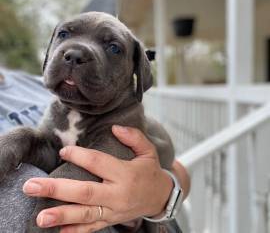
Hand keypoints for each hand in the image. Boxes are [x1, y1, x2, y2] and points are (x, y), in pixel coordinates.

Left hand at [23, 126, 173, 232]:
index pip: (97, 163)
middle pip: (84, 192)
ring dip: (61, 215)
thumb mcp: (149, 151)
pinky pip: (92, 228)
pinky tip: (57, 232)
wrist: (161, 197)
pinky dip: (75, 232)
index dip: (79, 156)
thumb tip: (115, 127)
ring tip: (40, 217)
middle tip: (31, 186)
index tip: (63, 151)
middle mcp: (118, 194)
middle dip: (57, 189)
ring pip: (85, 214)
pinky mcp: (112, 220)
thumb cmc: (151, 171)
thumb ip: (134, 137)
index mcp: (126, 173)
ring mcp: (114, 210)